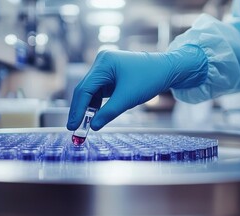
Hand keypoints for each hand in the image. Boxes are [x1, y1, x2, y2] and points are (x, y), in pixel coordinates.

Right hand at [67, 45, 206, 130]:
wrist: (166, 70)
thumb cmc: (149, 80)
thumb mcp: (128, 99)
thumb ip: (108, 113)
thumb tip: (92, 126)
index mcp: (104, 63)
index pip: (84, 89)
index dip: (77, 110)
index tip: (72, 126)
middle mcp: (101, 63)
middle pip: (84, 90)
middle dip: (79, 110)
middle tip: (73, 129)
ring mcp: (104, 68)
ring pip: (90, 92)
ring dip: (87, 109)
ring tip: (82, 126)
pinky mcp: (109, 75)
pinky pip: (98, 92)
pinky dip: (95, 105)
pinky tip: (93, 117)